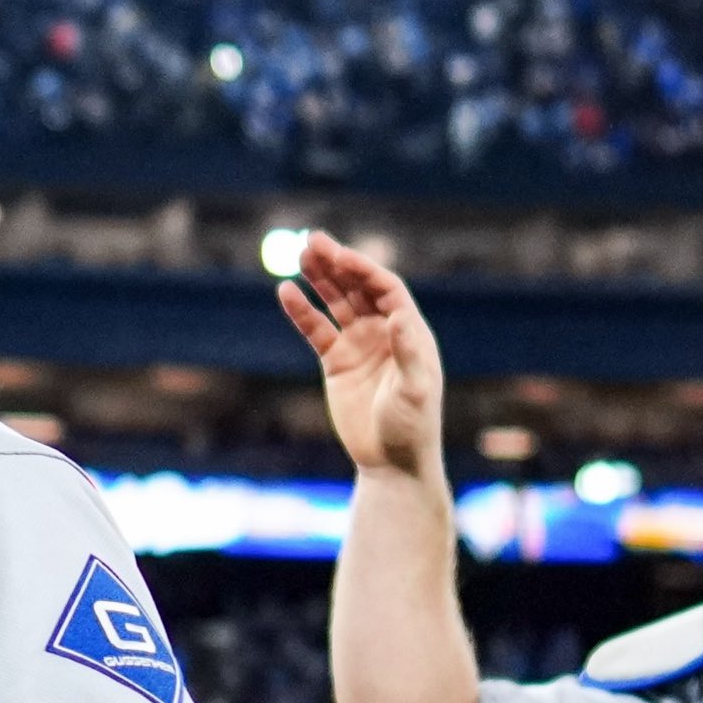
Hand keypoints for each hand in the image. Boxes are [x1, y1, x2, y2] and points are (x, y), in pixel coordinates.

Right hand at [275, 232, 448, 480]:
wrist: (390, 462)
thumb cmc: (412, 427)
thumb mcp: (415, 390)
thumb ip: (408, 353)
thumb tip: (402, 317)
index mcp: (409, 331)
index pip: (385, 289)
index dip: (363, 269)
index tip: (340, 257)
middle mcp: (384, 331)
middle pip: (358, 287)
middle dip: (337, 263)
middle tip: (313, 240)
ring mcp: (359, 344)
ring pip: (336, 302)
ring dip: (319, 278)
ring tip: (299, 254)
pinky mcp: (336, 362)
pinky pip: (316, 329)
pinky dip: (302, 311)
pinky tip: (286, 292)